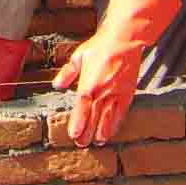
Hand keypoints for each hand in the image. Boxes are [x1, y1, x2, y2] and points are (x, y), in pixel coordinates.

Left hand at [52, 29, 147, 143]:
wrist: (124, 41)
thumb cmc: (100, 46)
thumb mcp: (78, 57)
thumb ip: (67, 73)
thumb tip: (57, 85)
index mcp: (89, 84)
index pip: (82, 109)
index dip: (78, 123)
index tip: (74, 134)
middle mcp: (103, 92)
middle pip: (94, 117)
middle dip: (87, 132)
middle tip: (81, 143)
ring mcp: (117, 94)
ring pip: (108, 118)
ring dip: (102, 131)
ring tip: (97, 142)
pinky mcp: (128, 93)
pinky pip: (121, 112)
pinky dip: (117, 123)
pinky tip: (113, 130)